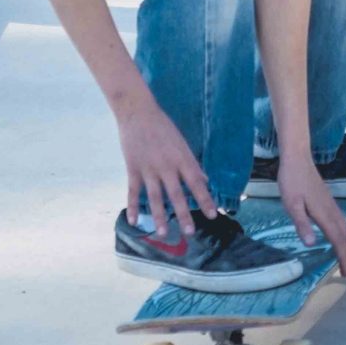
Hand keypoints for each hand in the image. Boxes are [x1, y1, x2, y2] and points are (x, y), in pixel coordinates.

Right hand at [115, 91, 215, 238]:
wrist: (137, 111)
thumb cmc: (162, 126)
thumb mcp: (182, 143)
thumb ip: (192, 164)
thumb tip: (205, 181)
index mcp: (181, 158)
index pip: (196, 183)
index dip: (205, 199)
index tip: (213, 214)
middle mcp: (166, 166)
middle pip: (176, 194)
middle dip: (183, 214)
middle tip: (189, 232)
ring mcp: (148, 168)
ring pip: (155, 197)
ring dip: (159, 216)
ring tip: (163, 233)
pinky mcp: (133, 168)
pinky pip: (133, 191)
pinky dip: (132, 207)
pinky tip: (134, 221)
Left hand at [278, 155, 345, 275]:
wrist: (297, 158)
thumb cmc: (292, 181)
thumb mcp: (292, 204)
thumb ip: (301, 224)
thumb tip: (310, 244)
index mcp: (323, 214)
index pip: (337, 239)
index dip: (343, 256)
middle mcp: (332, 211)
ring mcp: (332, 205)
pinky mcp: (329, 201)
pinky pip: (343, 222)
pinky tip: (343, 237)